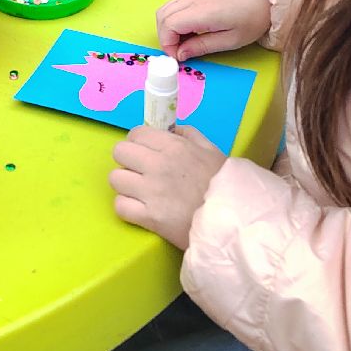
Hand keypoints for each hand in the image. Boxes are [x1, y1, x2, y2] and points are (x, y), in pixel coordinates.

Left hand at [109, 126, 226, 248]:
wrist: (234, 221)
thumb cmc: (225, 184)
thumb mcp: (212, 151)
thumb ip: (189, 135)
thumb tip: (171, 129)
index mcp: (173, 146)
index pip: (136, 133)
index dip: (137, 142)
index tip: (144, 152)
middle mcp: (157, 165)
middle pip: (120, 152)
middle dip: (128, 160)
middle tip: (140, 171)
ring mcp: (151, 192)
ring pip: (115, 179)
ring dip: (125, 185)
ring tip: (139, 191)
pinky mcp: (149, 217)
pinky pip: (120, 206)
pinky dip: (127, 207)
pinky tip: (140, 208)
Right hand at [157, 0, 271, 62]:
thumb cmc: (252, 21)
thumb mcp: (230, 41)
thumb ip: (202, 46)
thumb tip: (180, 54)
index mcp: (202, 11)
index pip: (168, 24)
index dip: (167, 43)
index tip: (178, 57)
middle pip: (162, 15)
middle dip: (165, 37)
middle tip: (179, 52)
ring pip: (165, 8)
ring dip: (167, 27)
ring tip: (183, 42)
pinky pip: (174, 4)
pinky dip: (173, 19)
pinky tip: (188, 30)